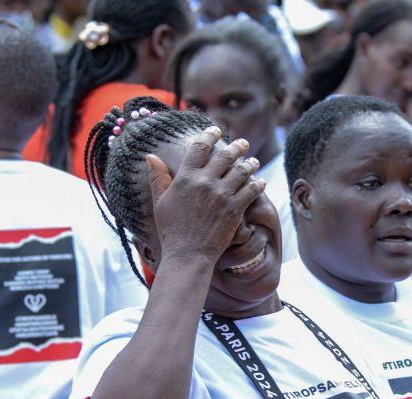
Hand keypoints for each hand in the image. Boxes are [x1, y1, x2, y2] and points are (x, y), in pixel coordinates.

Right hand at [145, 127, 264, 262]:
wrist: (188, 254)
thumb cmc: (171, 230)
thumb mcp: (160, 202)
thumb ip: (157, 178)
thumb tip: (150, 156)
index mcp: (185, 177)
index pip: (199, 147)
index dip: (209, 136)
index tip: (215, 130)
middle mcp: (204, 182)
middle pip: (225, 155)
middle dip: (236, 146)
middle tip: (243, 143)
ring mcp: (222, 194)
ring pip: (241, 170)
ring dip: (250, 164)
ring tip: (254, 161)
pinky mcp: (235, 208)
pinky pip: (251, 190)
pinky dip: (257, 184)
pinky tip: (260, 182)